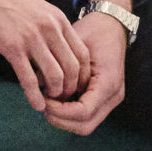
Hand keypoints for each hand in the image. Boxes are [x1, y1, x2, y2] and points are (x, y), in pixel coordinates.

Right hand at [0, 0, 89, 110]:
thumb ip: (52, 26)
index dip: (82, 75)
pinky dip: (35, 96)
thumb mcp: (39, 8)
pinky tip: (36, 105)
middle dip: (71, 88)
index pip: (82, 54)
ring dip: (55, 93)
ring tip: (49, 99)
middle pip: (72, 68)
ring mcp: (31, 38)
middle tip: (63, 97)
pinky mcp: (12, 47)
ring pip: (54, 75)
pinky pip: (28, 78)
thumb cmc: (8, 0)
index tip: (75, 85)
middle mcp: (49, 29)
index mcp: (58, 19)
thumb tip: (60, 48)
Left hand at [43, 3, 130, 135]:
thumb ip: (59, 66)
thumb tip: (38, 84)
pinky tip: (54, 98)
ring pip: (85, 124)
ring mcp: (110, 99)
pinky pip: (85, 115)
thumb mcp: (74, 45)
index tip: (43, 98)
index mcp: (109, 83)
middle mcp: (113, 95)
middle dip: (60, 119)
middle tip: (42, 103)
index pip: (83, 112)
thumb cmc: (92, 31)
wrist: (110, 25)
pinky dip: (68, 112)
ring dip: (63, 117)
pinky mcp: (104, 98)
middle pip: (84, 125)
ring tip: (47, 100)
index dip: (59, 111)